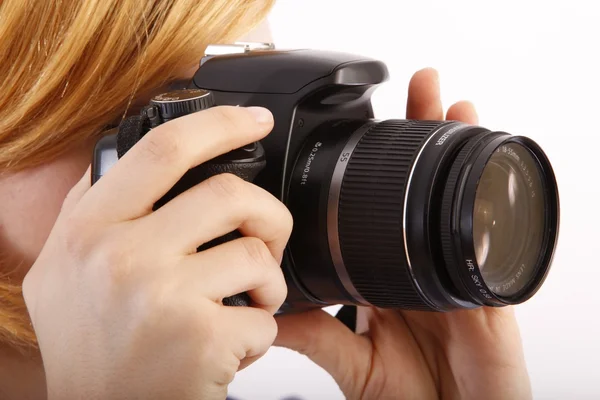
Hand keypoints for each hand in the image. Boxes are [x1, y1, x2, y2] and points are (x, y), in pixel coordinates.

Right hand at [22, 106, 292, 399]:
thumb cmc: (91, 348)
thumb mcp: (65, 271)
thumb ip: (91, 212)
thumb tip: (123, 161)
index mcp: (90, 230)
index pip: (163, 151)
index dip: (219, 123)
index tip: (255, 121)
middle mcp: (120, 257)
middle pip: (229, 194)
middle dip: (267, 215)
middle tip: (266, 240)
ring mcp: (162, 297)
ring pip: (256, 255)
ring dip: (267, 284)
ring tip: (247, 305)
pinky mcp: (201, 339)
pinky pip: (266, 316)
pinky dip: (261, 333)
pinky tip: (232, 347)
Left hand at [274, 69, 531, 399]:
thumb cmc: (412, 394)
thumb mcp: (353, 362)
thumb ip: (313, 334)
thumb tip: (265, 305)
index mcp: (388, 276)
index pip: (378, 210)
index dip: (375, 172)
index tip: (362, 133)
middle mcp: (422, 263)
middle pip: (424, 188)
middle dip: (421, 138)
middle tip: (415, 92)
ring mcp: (456, 270)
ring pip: (458, 198)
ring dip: (457, 150)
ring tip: (450, 104)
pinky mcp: (488, 290)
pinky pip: (492, 239)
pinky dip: (489, 199)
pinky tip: (481, 163)